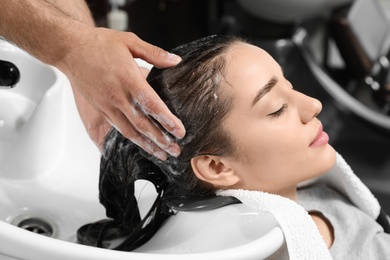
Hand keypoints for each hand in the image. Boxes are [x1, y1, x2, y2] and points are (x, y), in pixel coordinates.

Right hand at [59, 27, 184, 159]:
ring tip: (161, 154)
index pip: (152, 105)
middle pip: (143, 124)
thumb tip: (176, 60)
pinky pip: (118, 129)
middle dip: (161, 140)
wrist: (70, 49)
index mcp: (128, 79)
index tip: (179, 131)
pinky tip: (141, 145)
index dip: (167, 120)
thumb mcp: (129, 42)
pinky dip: (132, 139)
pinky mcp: (100, 109)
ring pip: (130, 131)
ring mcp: (107, 106)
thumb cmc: (98, 44)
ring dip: (147, 145)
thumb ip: (154, 53)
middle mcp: (117, 97)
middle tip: (175, 151)